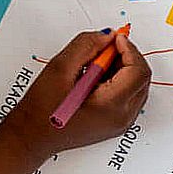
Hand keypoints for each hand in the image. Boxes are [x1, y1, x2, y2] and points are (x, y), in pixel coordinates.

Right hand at [19, 29, 149, 154]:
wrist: (30, 137)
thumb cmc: (40, 111)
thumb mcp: (60, 68)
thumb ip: (86, 46)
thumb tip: (107, 36)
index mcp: (111, 106)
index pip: (138, 71)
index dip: (129, 49)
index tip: (115, 39)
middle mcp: (121, 118)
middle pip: (142, 78)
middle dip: (127, 57)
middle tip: (105, 48)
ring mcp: (120, 123)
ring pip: (137, 86)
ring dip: (123, 69)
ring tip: (95, 65)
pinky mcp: (115, 123)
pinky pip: (128, 96)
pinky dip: (118, 81)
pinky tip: (95, 78)